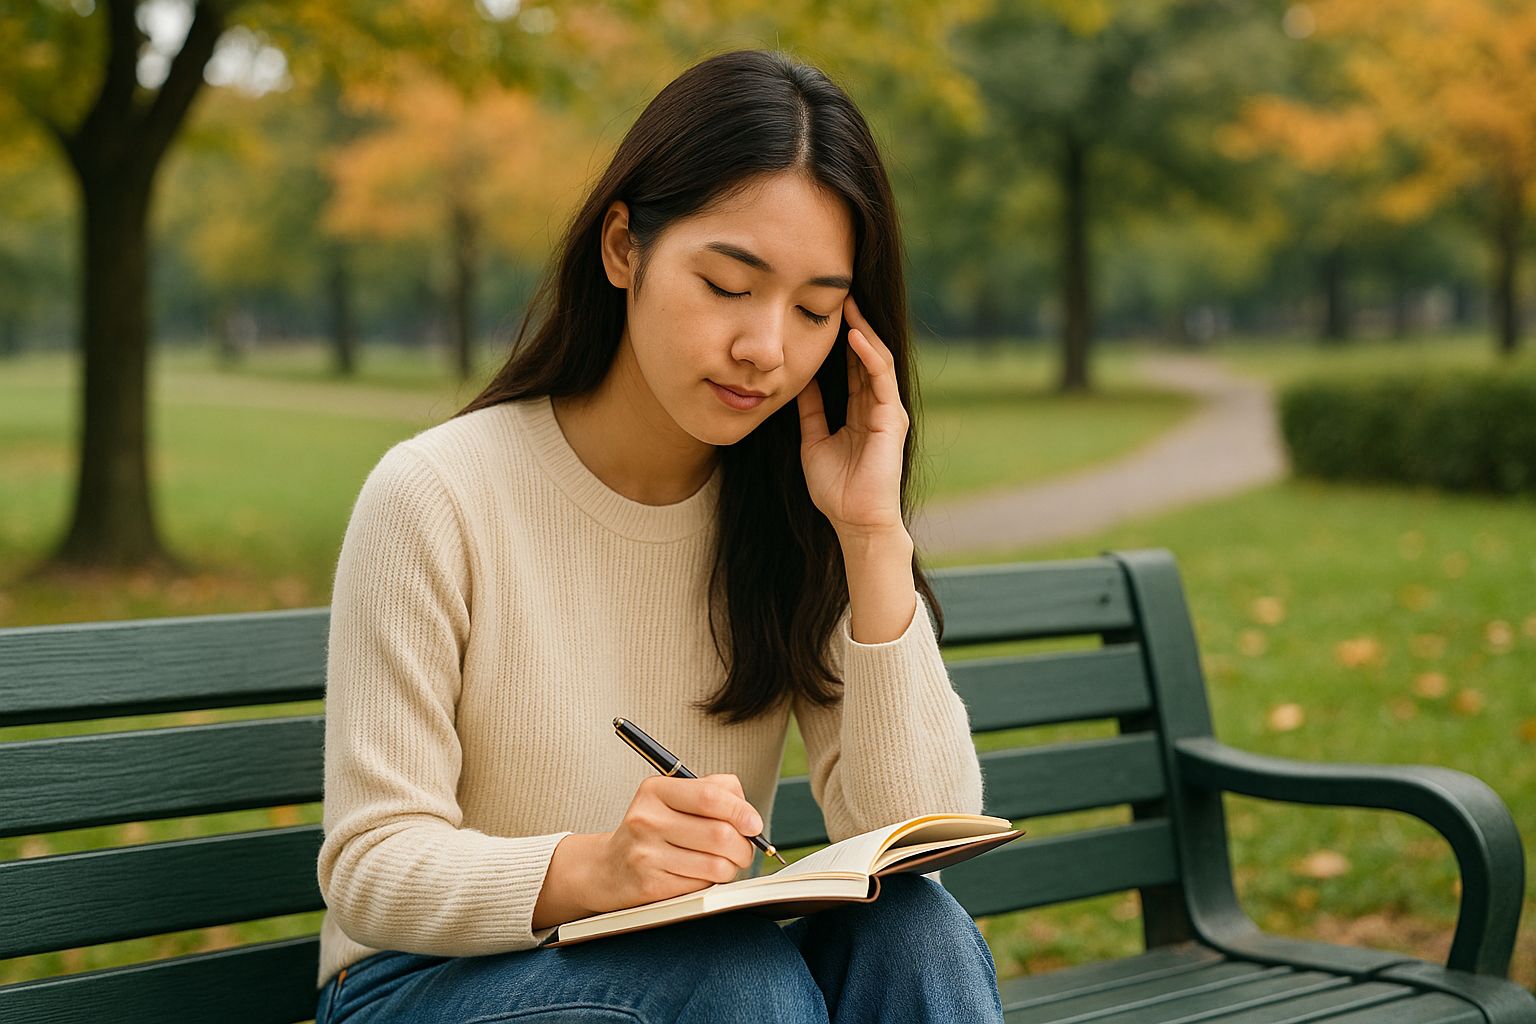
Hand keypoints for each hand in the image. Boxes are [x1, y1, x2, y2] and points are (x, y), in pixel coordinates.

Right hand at [592, 773, 764, 912]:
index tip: (754, 824)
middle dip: (743, 846)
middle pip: (720, 834)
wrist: (609, 868)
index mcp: (655, 791)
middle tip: (744, 849)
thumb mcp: (674, 798)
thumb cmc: (654, 830)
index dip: (741, 811)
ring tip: (724, 863)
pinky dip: (712, 883)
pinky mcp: (650, 886)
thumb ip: (714, 790)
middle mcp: (647, 820)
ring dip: (731, 867)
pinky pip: (702, 886)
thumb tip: (748, 813)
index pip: (710, 797)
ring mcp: (646, 854)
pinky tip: (701, 876)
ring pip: (716, 864)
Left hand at [796, 293, 909, 538]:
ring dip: (863, 330)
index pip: (852, 366)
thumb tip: (799, 381)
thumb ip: (810, 411)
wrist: (854, 520)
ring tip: (847, 303)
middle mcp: (877, 406)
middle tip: (836, 294)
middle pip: (866, 356)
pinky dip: (869, 354)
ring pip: (877, 359)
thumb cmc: (835, 490)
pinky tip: (854, 335)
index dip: (839, 340)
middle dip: (853, 325)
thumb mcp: (813, 441)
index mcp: (860, 412)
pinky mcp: (891, 417)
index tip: (821, 314)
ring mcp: (887, 410)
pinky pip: (881, 377)